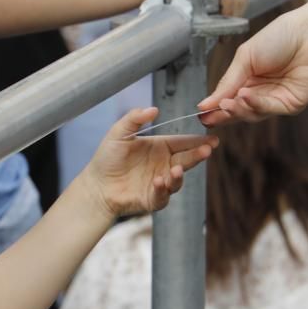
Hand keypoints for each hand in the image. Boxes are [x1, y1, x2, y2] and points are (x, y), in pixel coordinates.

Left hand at [79, 108, 217, 218]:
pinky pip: (162, 196)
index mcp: (160, 148)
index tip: (212, 138)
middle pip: (186, 160)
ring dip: (179, 175)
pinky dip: (163, 189)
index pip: (182, 142)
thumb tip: (154, 109)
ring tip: (176, 169)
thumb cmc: (107, 158)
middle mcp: (164, 165)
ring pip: (177, 179)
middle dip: (198, 155)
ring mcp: (160, 183)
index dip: (197, 141)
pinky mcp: (153, 199)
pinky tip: (159, 181)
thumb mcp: (119, 133)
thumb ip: (135, 119)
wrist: (96, 185)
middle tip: (207, 150)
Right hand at [199, 0, 307, 126]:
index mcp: (249, 78)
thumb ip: (227, 82)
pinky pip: (269, 109)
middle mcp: (262, 91)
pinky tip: (244, 96)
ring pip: (252, 114)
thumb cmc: (281, 36)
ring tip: (227, 103)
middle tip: (208, 117)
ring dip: (238, 110)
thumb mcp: (245, 57)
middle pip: (239, 111)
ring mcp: (277, 99)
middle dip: (223, 114)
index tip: (200, 113)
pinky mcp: (292, 104)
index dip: (215, 107)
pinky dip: (255, 104)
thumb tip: (205, 104)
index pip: (229, 97)